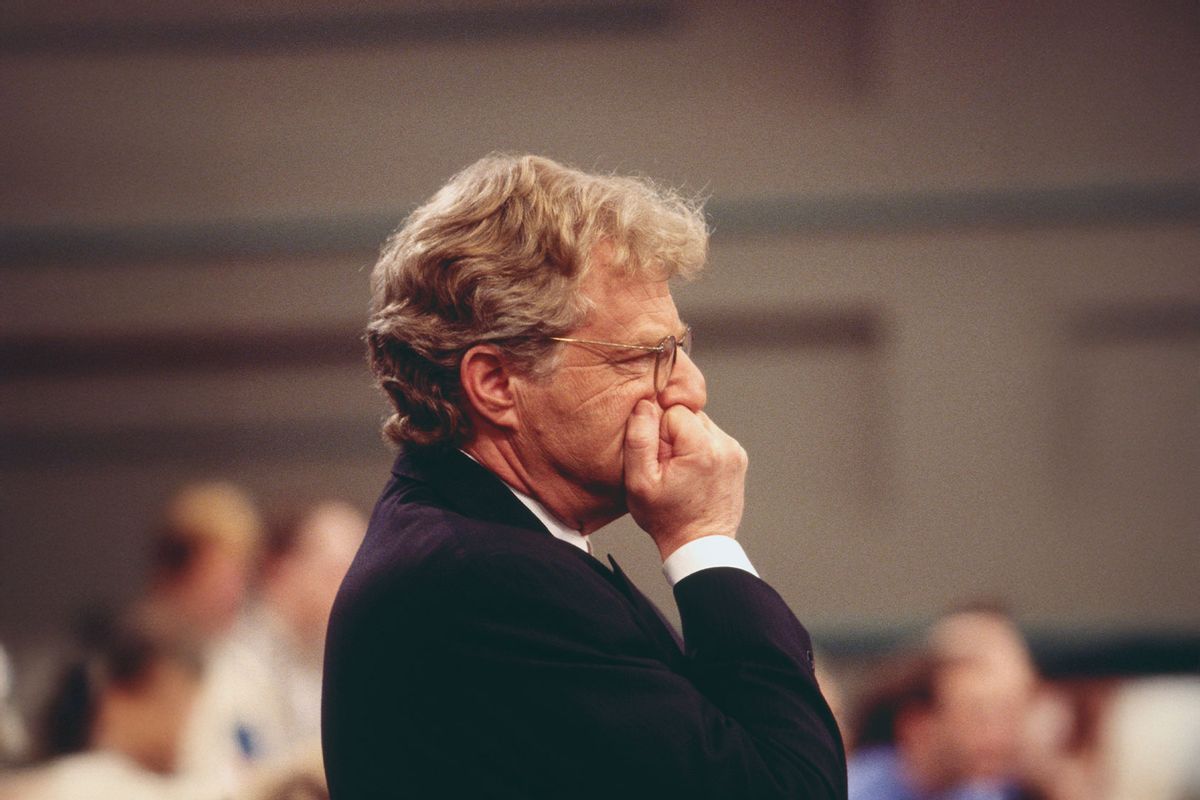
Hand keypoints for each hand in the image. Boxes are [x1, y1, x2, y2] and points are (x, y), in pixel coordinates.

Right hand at [623, 399, 746, 560]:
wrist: (699, 545)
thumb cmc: (667, 519)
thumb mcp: (639, 482)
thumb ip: (639, 438)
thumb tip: (645, 405)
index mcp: (703, 448)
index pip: (673, 410)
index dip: (658, 432)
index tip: (660, 459)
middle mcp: (725, 445)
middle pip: (688, 414)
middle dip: (673, 435)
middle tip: (668, 467)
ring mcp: (735, 451)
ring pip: (700, 424)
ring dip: (686, 441)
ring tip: (681, 471)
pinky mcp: (738, 457)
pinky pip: (711, 437)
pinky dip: (699, 448)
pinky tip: (693, 472)